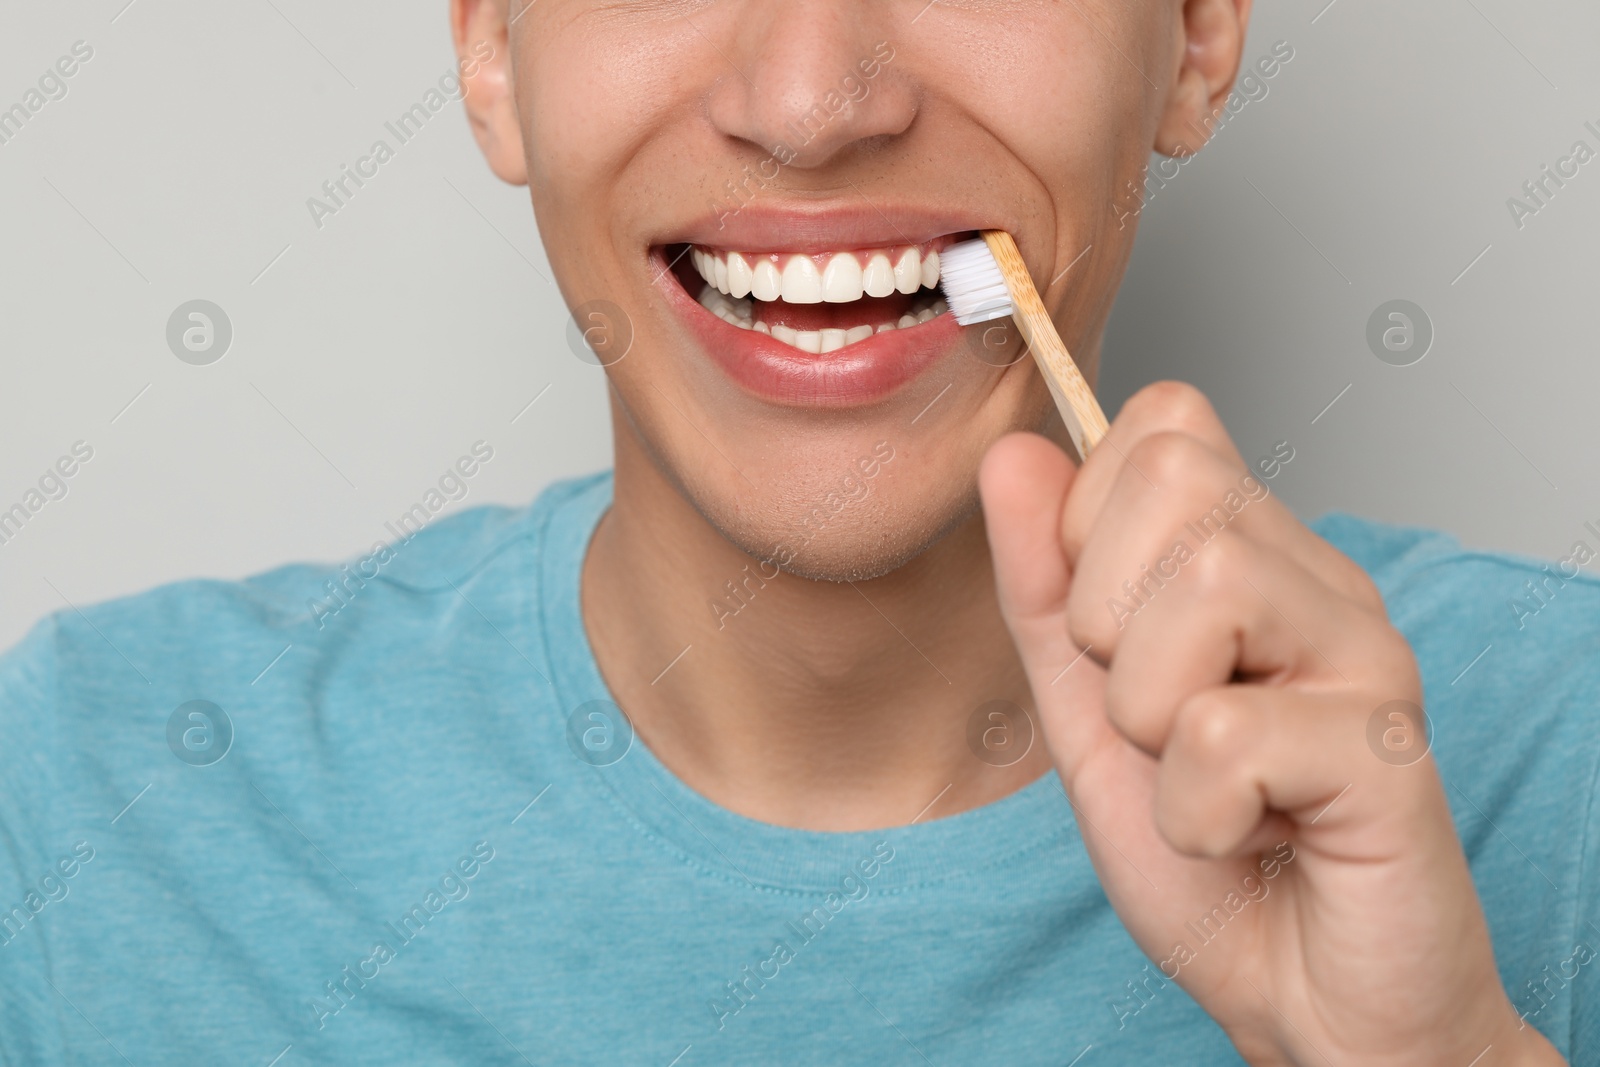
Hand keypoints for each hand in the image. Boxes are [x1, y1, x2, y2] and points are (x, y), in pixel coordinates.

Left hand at [978, 382, 1562, 1065]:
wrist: (1304, 995)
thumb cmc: (1209, 852)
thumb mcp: (1085, 709)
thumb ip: (1043, 586)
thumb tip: (1010, 454)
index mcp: (1250, 558)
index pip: (1163, 422)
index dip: (1092, 521)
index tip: (1113, 637)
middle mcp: (1318, 582)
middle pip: (1173, 478)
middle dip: (1109, 621)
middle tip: (1157, 718)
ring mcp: (1364, 654)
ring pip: (1202, 589)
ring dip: (1150, 718)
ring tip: (1202, 776)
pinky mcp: (1385, 747)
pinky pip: (1223, 733)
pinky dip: (1196, 812)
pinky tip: (1250, 834)